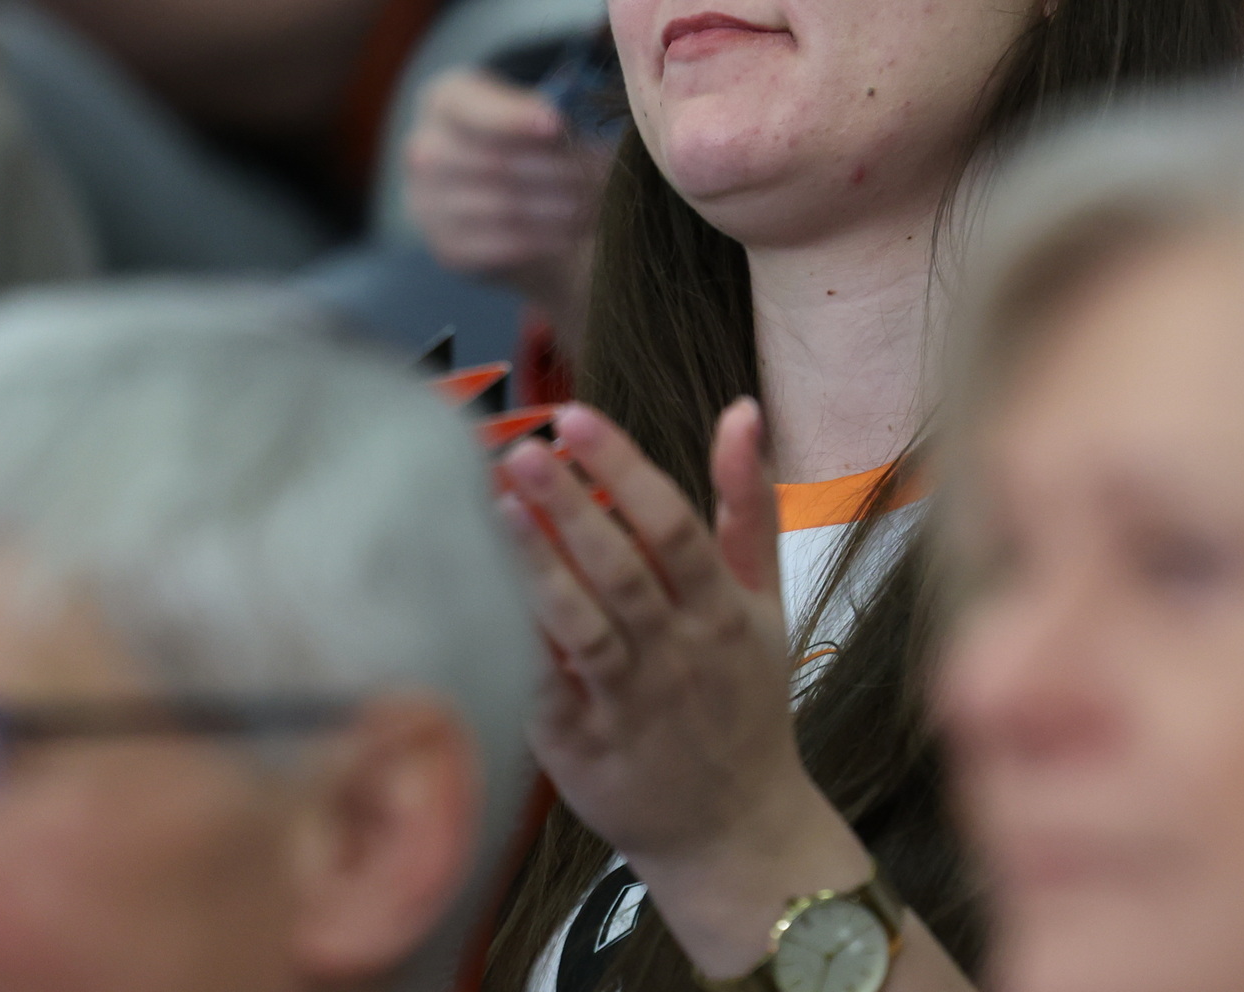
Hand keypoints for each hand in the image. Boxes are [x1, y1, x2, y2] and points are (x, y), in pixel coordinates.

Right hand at [403, 69, 610, 343]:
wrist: (504, 197)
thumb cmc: (528, 140)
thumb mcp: (534, 114)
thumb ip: (548, 116)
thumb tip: (563, 126)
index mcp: (445, 101)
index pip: (471, 109)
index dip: (514, 118)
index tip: (557, 125)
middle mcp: (425, 150)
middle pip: (494, 162)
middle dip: (558, 170)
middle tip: (605, 174)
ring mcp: (427, 203)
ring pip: (504, 207)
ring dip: (560, 207)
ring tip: (598, 204)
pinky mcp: (447, 247)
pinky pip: (502, 245)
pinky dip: (546, 239)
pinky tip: (576, 231)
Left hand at [496, 401, 871, 973]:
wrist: (734, 831)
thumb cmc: (744, 700)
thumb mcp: (765, 601)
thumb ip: (749, 505)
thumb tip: (742, 411)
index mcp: (724, 615)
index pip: (675, 527)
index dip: (625, 467)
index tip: (575, 417)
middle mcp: (679, 657)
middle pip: (622, 571)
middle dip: (570, 505)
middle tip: (520, 450)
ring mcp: (629, 706)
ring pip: (581, 629)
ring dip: (538, 568)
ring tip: (496, 509)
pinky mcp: (582, 748)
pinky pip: (543, 688)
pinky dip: (517, 642)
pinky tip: (478, 589)